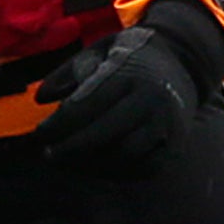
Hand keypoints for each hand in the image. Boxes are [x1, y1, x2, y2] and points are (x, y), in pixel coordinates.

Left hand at [31, 19, 214, 177]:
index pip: (89, 103)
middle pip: (107, 132)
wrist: (183, 62)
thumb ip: (67, 72)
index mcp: (128, 72)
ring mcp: (167, 123)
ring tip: (68, 163)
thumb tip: (41, 98)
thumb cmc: (128, 57)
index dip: (60, 123)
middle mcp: (151, 98)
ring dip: (93, 164)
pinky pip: (146, 167)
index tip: (40, 134)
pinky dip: (118, 172)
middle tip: (49, 155)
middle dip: (73, 148)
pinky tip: (94, 167)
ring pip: (127, 154)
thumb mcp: (97, 51)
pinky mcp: (176, 144)